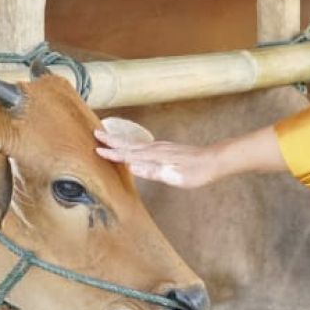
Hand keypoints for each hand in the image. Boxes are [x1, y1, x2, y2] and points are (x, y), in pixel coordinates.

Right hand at [94, 129, 220, 188]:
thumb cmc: (196, 172)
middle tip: (95, 132)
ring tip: (108, 136)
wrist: (214, 161)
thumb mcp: (175, 177)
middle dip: (112, 140)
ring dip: (120, 140)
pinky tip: (133, 145)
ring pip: (135, 143)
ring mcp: (161, 147)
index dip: (112, 153)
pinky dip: (133, 143)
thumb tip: (132, 166)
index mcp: (155, 157)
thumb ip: (153, 171)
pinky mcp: (166, 148)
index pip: (128, 155)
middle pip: (129, 144)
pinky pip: (143, 144)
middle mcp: (156, 149)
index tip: (96, 150)